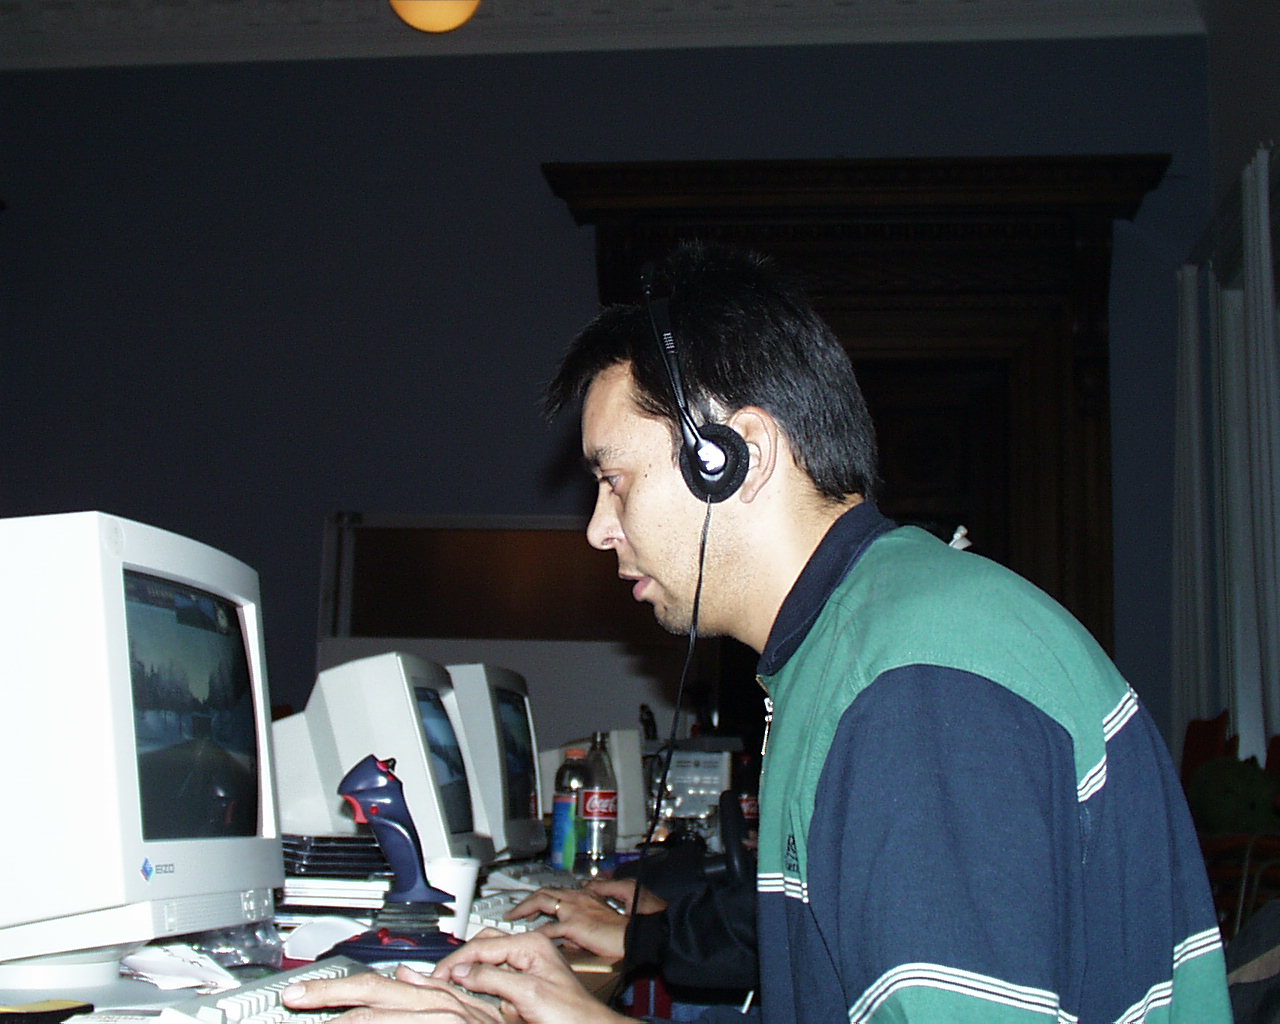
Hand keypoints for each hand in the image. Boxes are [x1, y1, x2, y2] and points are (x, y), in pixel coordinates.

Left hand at [282, 962, 501, 1023]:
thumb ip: (437, 990)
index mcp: (439, 997)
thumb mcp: (471, 1008)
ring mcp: (441, 1023)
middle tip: (294, 997)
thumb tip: (404, 975)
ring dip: (344, 1022)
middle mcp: (438, 1009)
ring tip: (315, 1020)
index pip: (377, 986)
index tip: (307, 993)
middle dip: (327, 995)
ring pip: (375, 1022)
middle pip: (370, 995)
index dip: (337, 988)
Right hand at [433, 930, 627, 1023]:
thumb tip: (461, 971)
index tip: (438, 976)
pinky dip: (487, 985)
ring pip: (490, 961)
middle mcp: (530, 948)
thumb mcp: (527, 993)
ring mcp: (529, 963)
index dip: (457, 961)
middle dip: (464, 962)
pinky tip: (481, 994)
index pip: (483, 945)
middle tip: (442, 978)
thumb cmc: (571, 1012)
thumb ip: (492, 979)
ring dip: (476, 974)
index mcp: (531, 943)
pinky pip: (499, 976)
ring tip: (458, 985)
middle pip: (485, 946)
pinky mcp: (528, 979)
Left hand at [505, 882, 659, 960]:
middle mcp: (578, 897)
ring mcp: (575, 909)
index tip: (533, 906)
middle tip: (515, 911)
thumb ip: (586, 924)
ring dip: (524, 909)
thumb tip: (570, 936)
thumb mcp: (608, 917)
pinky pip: (550, 928)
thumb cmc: (631, 924)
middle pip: (544, 892)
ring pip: (542, 902)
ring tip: (513, 918)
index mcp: (587, 894)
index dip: (543, 898)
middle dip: (527, 900)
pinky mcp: (575, 924)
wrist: (641, 932)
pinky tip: (528, 940)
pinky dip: (537, 933)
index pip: (559, 892)